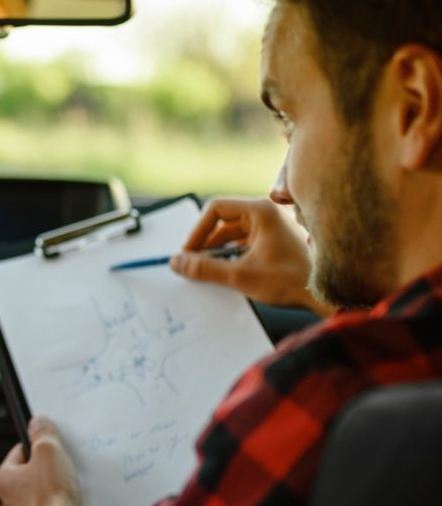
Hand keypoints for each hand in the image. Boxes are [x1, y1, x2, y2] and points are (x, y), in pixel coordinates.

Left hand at [0, 416, 88, 505]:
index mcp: (3, 480)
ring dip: (51, 495)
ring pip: (36, 500)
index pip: (18, 453)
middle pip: (27, 478)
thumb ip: (43, 434)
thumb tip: (38, 422)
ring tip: (67, 491)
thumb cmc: (51, 499)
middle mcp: (6, 503)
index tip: (49, 446)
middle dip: (45, 473)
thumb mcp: (50, 453)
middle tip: (62, 469)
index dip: (36, 447)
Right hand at [169, 196, 329, 315]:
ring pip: (233, 236)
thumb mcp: (240, 276)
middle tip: (194, 267)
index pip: (215, 209)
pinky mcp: (277, 242)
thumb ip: (204, 269)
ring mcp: (273, 228)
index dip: (197, 232)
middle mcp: (267, 214)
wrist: (328, 295)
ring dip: (218, 254)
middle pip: (223, 223)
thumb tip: (176, 263)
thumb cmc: (291, 280)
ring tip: (210, 274)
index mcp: (260, 211)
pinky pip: (246, 244)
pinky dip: (233, 257)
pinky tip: (229, 275)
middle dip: (206, 245)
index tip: (188, 253)